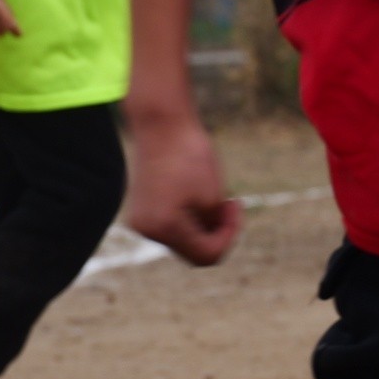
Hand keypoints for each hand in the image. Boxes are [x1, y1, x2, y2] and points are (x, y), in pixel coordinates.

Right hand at [121, 108, 244, 267]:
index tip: (236, 205)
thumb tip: (210, 247)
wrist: (162, 123)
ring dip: (205, 225)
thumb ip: (214, 227)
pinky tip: (198, 195)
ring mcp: (142, 222)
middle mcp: (147, 230)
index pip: (208, 255)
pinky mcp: (143, 211)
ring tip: (215, 196)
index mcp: (165, 228)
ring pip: (184, 240)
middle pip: (194, 251)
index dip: (230, 236)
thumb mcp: (213, 196)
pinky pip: (173, 227)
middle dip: (217, 232)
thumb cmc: (190, 154)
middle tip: (231, 202)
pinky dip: (191, 218)